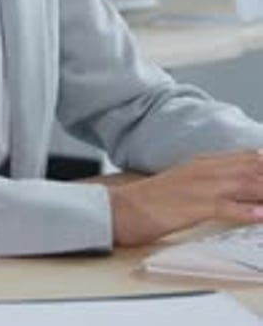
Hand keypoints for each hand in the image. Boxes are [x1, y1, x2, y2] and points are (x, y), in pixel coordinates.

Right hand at [108, 149, 262, 246]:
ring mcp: (198, 187)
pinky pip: (224, 207)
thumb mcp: (186, 183)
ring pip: (243, 184)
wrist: (123, 208)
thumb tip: (240, 185)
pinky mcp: (191, 207)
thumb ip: (213, 180)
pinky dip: (245, 210)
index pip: (248, 157)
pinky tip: (260, 215)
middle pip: (251, 168)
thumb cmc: (153, 201)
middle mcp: (204, 170)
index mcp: (203, 162)